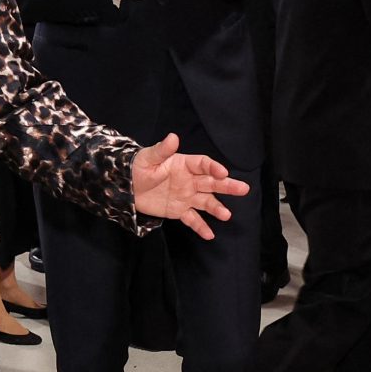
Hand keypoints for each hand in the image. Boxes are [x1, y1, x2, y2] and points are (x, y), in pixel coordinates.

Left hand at [129, 133, 250, 239]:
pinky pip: (192, 219)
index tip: (223, 172)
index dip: (213, 167)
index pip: (203, 164)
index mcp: (184, 164)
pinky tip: (209, 235)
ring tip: (226, 215)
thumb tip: (173, 137)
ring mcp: (186, 196)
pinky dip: (201, 227)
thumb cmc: (138, 168)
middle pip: (212, 182)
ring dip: (217, 208)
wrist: (127, 187)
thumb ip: (162, 150)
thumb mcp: (148, 158)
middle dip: (227, 186)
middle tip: (244, 189)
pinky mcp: (179, 210)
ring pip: (206, 202)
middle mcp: (189, 180)